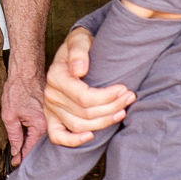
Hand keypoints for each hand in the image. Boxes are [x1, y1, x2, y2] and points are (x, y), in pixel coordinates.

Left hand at [1, 70, 46, 166]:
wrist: (27, 70)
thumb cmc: (18, 89)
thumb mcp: (10, 115)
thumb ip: (14, 135)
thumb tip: (16, 151)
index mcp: (40, 125)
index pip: (31, 148)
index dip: (22, 157)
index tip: (15, 163)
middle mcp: (50, 123)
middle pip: (38, 144)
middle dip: (28, 152)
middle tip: (16, 159)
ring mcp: (52, 116)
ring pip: (42, 136)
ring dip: (32, 142)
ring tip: (21, 149)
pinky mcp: (51, 111)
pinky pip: (45, 126)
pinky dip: (36, 132)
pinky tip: (28, 134)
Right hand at [44, 27, 133, 147]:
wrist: (73, 54)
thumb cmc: (80, 47)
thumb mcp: (80, 39)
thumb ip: (79, 50)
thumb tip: (79, 70)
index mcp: (56, 77)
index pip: (84, 97)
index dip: (107, 97)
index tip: (124, 89)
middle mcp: (51, 96)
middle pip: (85, 113)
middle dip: (112, 107)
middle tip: (129, 98)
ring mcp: (51, 109)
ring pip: (78, 126)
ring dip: (103, 122)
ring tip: (121, 112)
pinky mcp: (53, 119)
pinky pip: (58, 137)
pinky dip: (74, 140)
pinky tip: (92, 136)